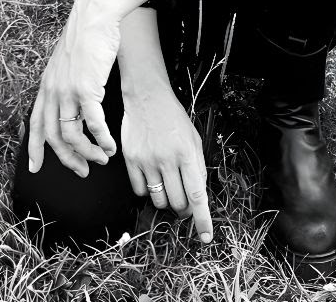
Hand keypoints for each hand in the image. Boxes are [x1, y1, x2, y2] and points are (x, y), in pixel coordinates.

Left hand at [28, 0, 122, 177]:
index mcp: (46, 85)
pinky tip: (111, 146)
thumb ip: (65, 81)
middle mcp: (53, 91)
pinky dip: (102, 140)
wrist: (94, 15)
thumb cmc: (86, 36)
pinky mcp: (87, 88)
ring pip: (72, 135)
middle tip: (82, 171)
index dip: (34, 147)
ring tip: (102, 159)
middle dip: (67, 159)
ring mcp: (68, 91)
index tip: (36, 168)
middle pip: (53, 136)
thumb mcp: (66, 62)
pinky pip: (93, 124)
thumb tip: (72, 99)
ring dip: (87, 153)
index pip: (35, 123)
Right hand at [121, 84, 212, 242]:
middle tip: (184, 202)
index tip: (205, 237)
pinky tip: (151, 177)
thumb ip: (197, 167)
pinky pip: (140, 191)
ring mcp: (147, 160)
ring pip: (159, 200)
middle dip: (183, 209)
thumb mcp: (194, 139)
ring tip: (168, 185)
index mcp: (187, 153)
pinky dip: (148, 191)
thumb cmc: (173, 118)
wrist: (147, 98)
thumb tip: (198, 196)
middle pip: (177, 203)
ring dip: (166, 200)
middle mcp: (167, 159)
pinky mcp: (131, 160)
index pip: (197, 194)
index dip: (202, 219)